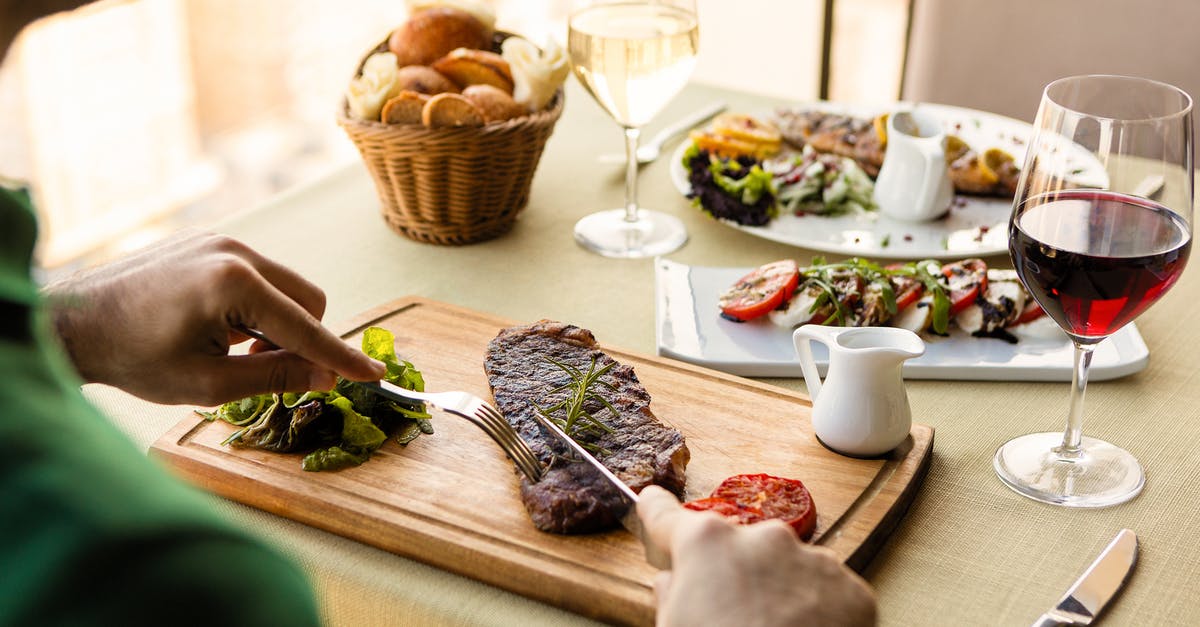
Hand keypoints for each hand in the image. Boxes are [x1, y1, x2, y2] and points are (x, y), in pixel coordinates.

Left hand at [45, 231, 384, 404]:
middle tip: (258, 369)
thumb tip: (326, 375)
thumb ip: (276, 378)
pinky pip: (260, 276)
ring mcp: (223, 240)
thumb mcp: (209, 384)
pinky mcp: (211, 241)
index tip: (375, 376)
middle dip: (300, 339)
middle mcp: (236, 250)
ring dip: (277, 324)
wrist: (74, 322)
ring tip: (231, 348)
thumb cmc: (136, 358)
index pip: (307, 327)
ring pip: (287, 287)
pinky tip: (217, 326)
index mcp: (234, 283)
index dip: (341, 357)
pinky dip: (256, 306)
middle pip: (308, 300)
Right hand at [637, 485, 876, 626]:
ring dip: (776, 593)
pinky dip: (814, 612)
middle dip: (732, 575)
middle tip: (728, 616)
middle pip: (736, 549)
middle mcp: (762, 538)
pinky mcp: (849, 589)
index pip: (668, 517)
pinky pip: (823, 592)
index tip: (652, 500)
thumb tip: (672, 583)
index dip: (656, 511)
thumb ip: (669, 597)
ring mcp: (811, 560)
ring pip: (784, 569)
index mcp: (707, 544)